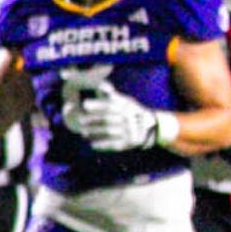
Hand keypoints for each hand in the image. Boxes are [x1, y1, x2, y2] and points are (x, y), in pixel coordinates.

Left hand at [59, 86, 173, 152]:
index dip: (97, 105)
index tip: (84, 105)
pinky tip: (92, 144)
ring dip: (94, 132)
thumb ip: (113, 96)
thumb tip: (101, 87)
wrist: (151, 128)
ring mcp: (129, 131)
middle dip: (92, 120)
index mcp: (127, 107)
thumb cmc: (133, 112)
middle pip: (107, 119)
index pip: (110, 105)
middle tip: (80, 120)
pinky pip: (113, 144)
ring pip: (108, 131)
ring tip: (83, 133)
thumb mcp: (126, 102)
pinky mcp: (128, 143)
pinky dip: (102, 145)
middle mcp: (128, 119)